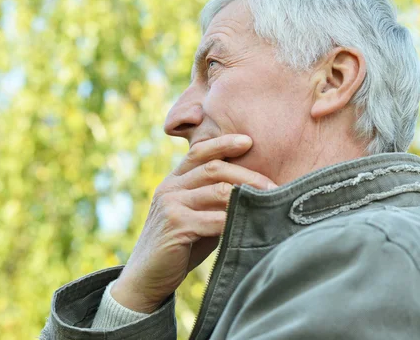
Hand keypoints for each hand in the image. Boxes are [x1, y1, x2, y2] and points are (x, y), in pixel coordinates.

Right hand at [111, 134, 276, 312]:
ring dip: (247, 196)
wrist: (146, 277)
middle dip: (247, 174)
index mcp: (173, 181)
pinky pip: (213, 219)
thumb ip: (214, 202)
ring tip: (269, 203)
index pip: (198, 152)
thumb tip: (254, 192)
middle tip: (273, 185)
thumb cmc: (179, 247)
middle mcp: (170, 188)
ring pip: (217, 190)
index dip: (223, 143)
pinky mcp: (175, 225)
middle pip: (214, 168)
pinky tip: (251, 224)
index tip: (249, 141)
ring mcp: (170, 205)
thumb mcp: (195, 217)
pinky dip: (235, 220)